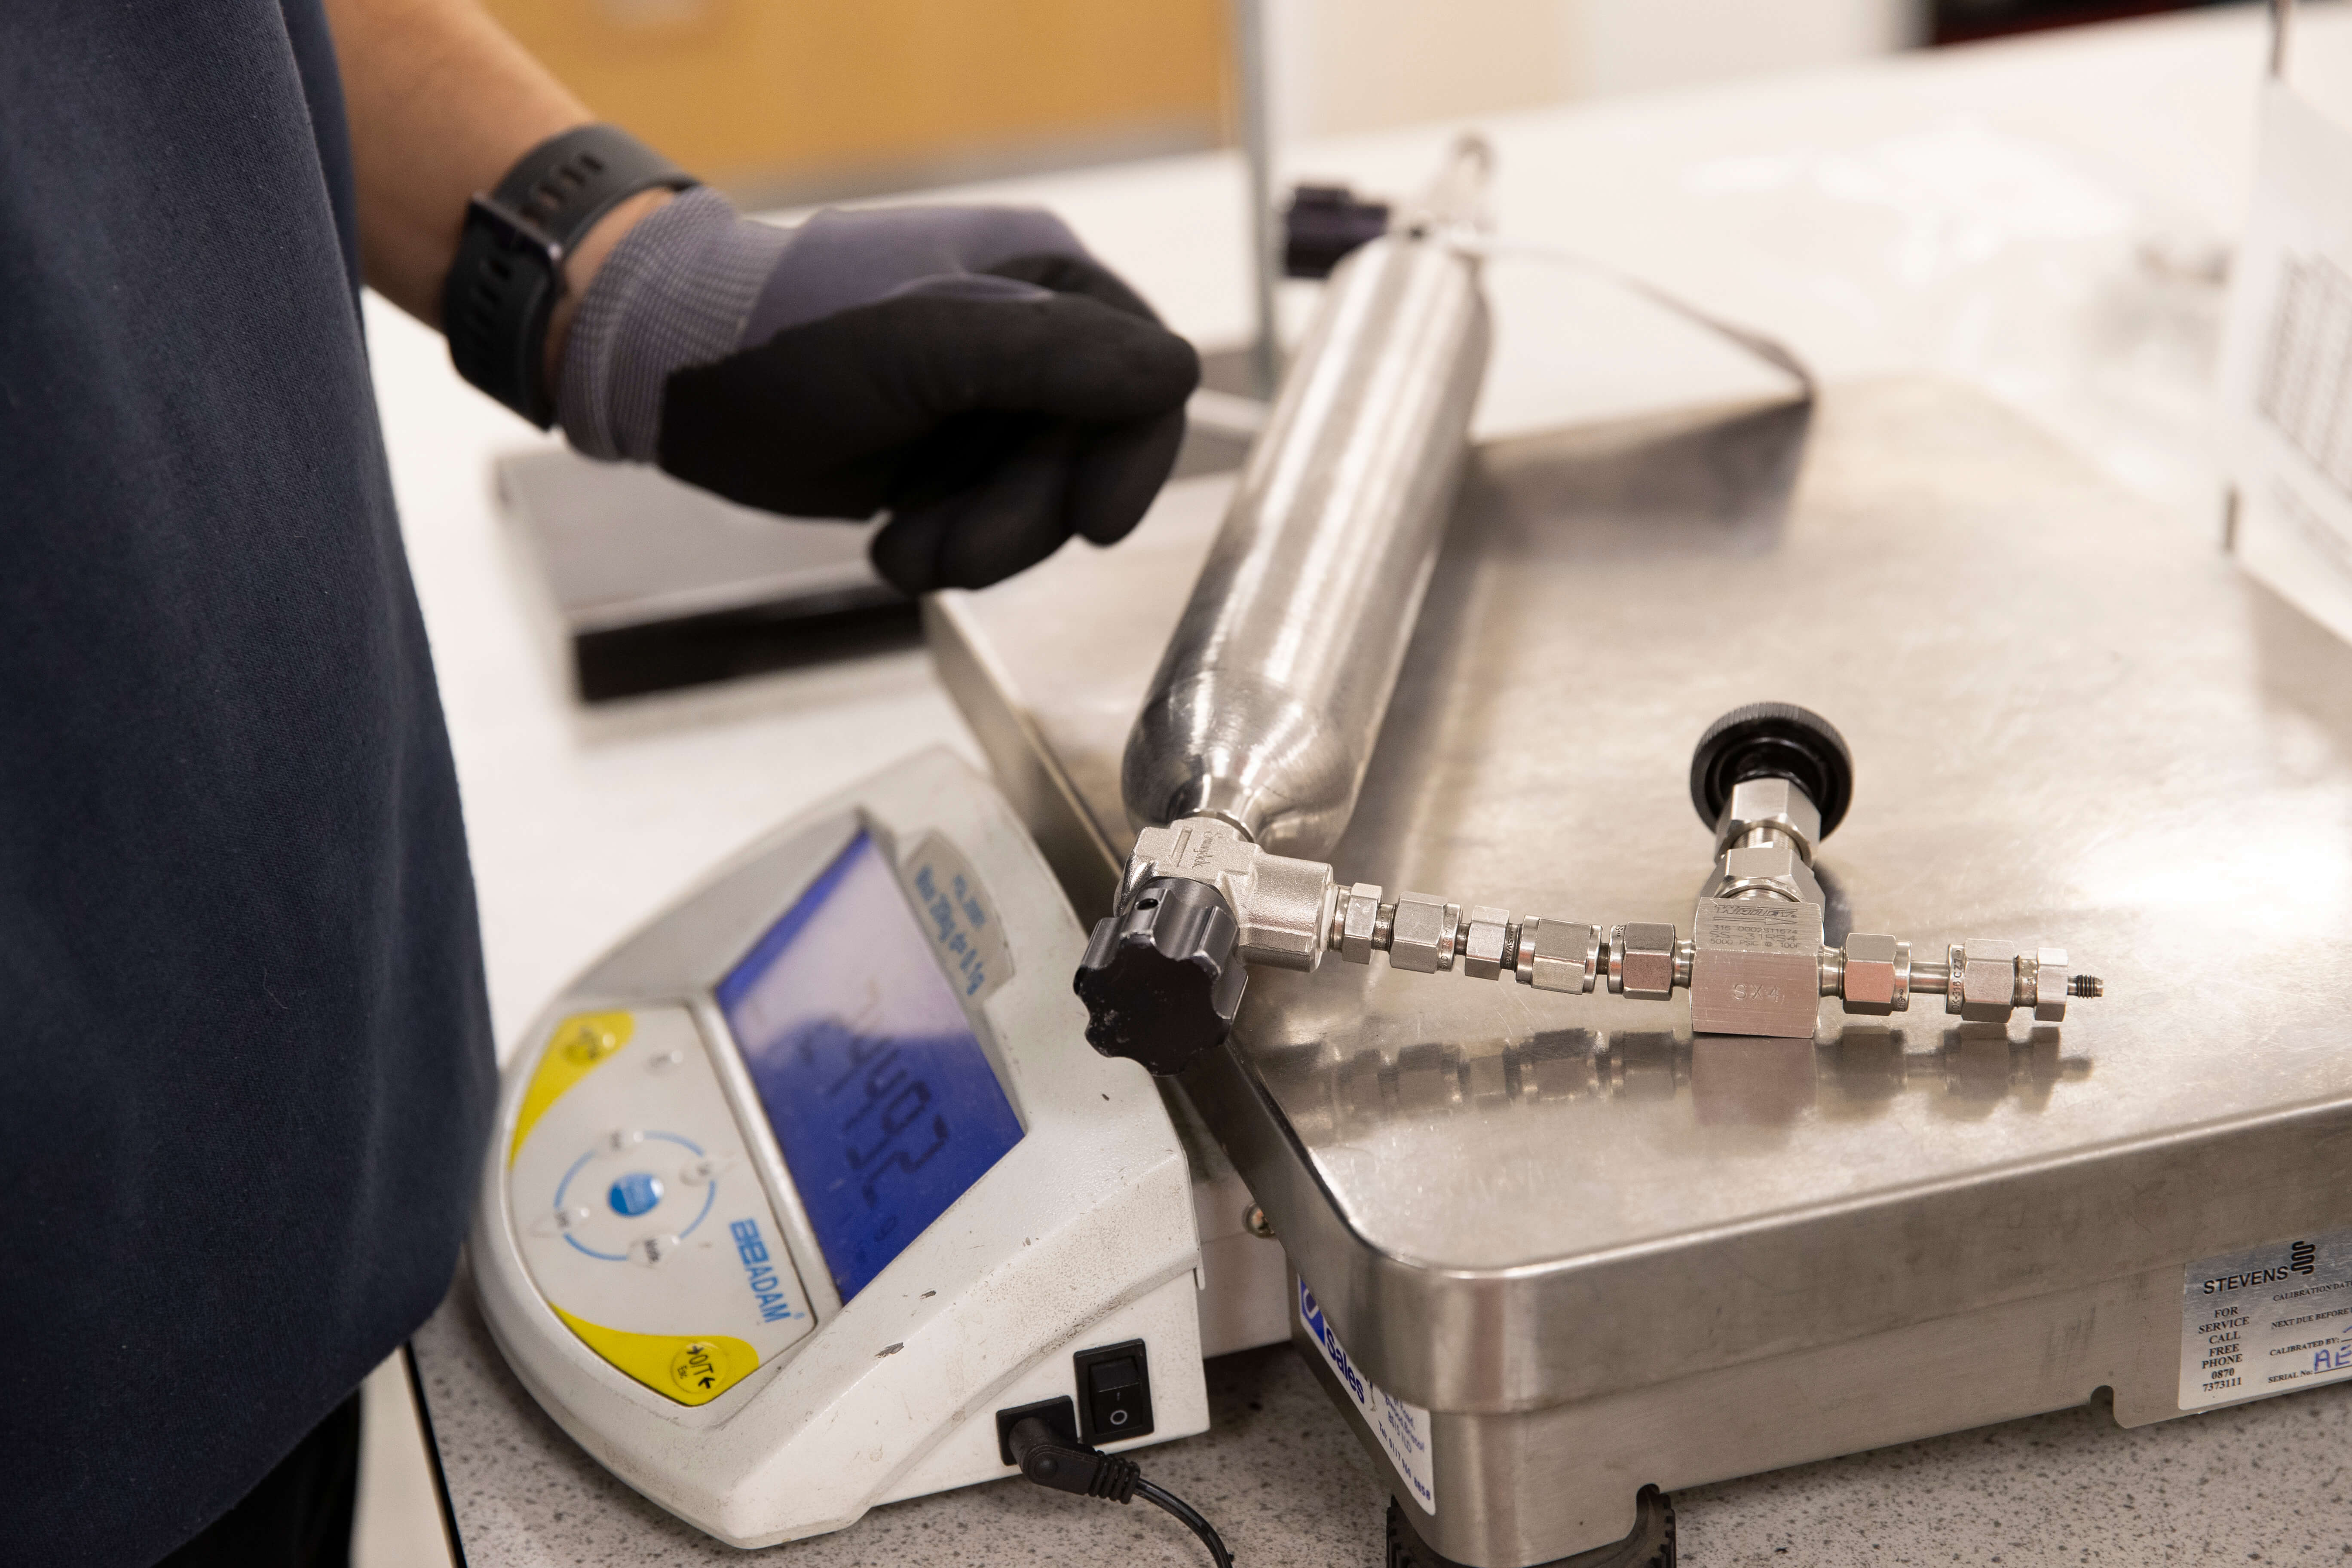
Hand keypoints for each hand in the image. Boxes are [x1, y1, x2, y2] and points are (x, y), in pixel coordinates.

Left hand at [557, 193, 1199, 593]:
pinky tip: (887, 544)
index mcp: (1042, 280)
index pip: (1143, 378)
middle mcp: (1027, 340)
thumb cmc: (785, 334)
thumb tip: (1178, 376)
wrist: (671, 378)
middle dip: (1025, 520)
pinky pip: (989, 527)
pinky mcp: (945, 458)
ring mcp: (985, 404)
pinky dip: (944, 550)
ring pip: (1040, 507)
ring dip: (978, 547)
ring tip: (901, 553)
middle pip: (1090, 459)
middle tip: (957, 555)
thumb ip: (1055, 358)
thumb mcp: (927, 340)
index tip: (1094, 524)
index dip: (1131, 458)